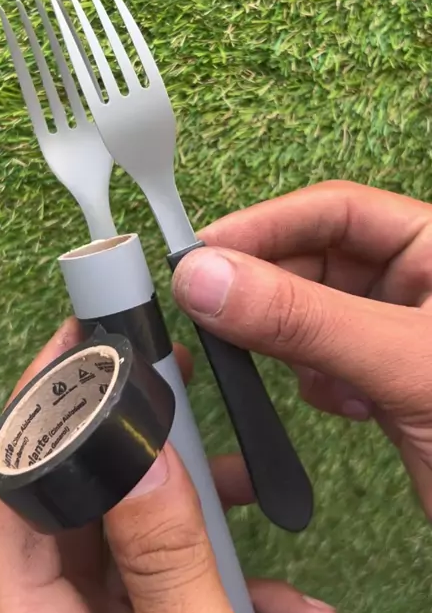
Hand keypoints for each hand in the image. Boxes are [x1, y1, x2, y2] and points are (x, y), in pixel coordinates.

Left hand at [0, 319, 335, 612]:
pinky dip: (223, 587)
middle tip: (178, 386)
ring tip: (258, 493)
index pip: (2, 496)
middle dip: (136, 447)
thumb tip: (144, 449)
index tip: (82, 343)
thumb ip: (168, 565)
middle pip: (71, 508)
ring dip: (196, 518)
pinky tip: (292, 608)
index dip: (33, 407)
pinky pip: (164, 598)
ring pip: (128, 547)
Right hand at [172, 181, 431, 517]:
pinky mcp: (392, 382)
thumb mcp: (406, 364)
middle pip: (319, 259)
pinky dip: (317, 379)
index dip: (266, 226)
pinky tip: (340, 401)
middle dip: (268, 287)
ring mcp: (404, 333)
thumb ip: (305, 320)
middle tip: (210, 309)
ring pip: (317, 313)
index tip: (202, 254)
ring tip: (279, 363)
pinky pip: (329, 359)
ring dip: (290, 339)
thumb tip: (207, 278)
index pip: (337, 211)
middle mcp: (421, 282)